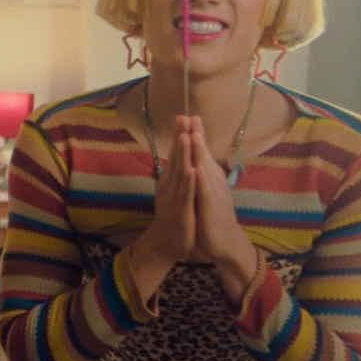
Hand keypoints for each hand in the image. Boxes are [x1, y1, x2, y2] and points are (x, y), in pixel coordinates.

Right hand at [135, 115, 196, 268]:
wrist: (167, 244)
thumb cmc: (174, 215)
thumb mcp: (175, 191)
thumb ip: (176, 174)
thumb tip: (179, 157)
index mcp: (170, 181)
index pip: (176, 155)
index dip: (179, 136)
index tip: (183, 116)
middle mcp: (169, 186)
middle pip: (176, 159)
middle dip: (180, 138)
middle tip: (182, 118)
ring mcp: (174, 199)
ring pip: (179, 174)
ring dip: (182, 155)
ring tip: (185, 137)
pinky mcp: (181, 212)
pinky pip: (186, 195)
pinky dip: (188, 182)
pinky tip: (192, 170)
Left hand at [189, 117, 259, 294]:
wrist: (224, 242)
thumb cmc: (213, 216)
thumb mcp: (206, 192)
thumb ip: (203, 176)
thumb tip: (197, 160)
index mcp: (210, 179)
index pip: (202, 153)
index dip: (196, 135)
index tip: (189, 116)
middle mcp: (214, 183)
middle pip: (204, 156)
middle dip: (197, 136)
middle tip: (191, 116)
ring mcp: (214, 195)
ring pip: (205, 171)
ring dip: (200, 153)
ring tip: (194, 134)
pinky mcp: (211, 210)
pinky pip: (205, 193)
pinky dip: (201, 181)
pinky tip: (197, 168)